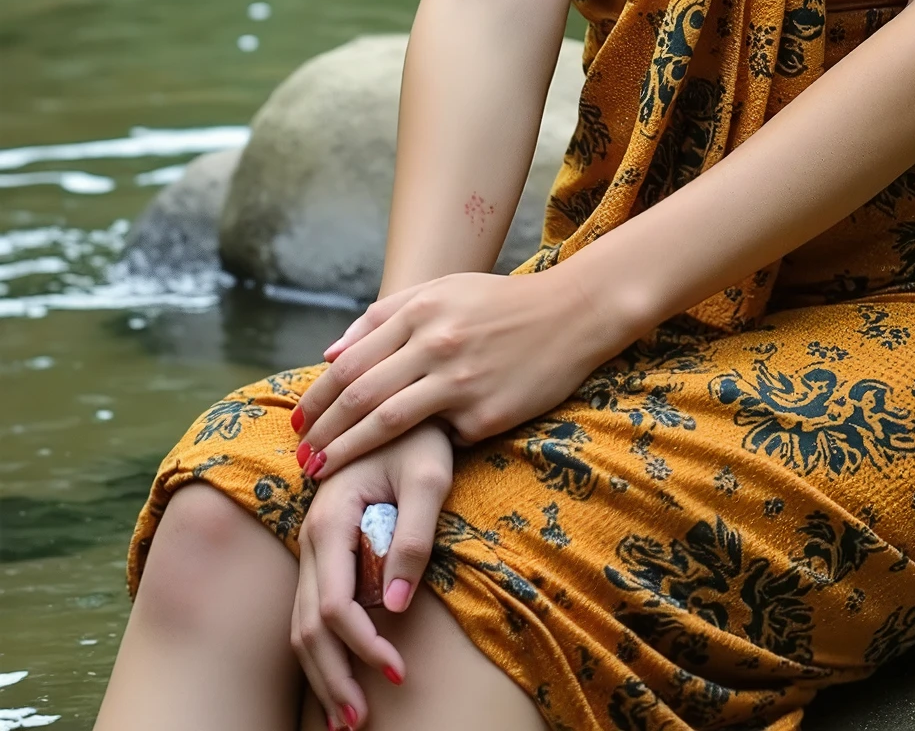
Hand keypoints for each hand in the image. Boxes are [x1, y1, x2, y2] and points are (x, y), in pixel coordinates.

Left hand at [290, 260, 629, 478]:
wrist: (571, 314)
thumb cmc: (500, 304)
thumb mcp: (443, 290)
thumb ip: (384, 316)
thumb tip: (331, 354)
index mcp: (421, 309)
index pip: (351, 360)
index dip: (318, 396)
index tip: (297, 422)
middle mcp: (436, 342)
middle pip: (359, 393)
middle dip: (321, 430)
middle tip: (300, 457)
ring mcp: (461, 380)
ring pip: (386, 422)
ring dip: (346, 451)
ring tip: (321, 473)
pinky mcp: (486, 414)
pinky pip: (440, 438)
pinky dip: (414, 453)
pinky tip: (394, 473)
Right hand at [292, 420, 453, 728]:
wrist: (401, 397)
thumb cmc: (422, 435)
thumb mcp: (430, 475)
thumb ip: (413, 536)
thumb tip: (397, 607)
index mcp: (331, 517)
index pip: (333, 601)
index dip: (361, 642)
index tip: (398, 669)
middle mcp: (312, 535)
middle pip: (308, 624)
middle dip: (332, 676)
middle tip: (360, 721)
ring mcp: (313, 542)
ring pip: (302, 622)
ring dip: (322, 671)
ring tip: (348, 717)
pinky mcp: (324, 547)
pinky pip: (312, 607)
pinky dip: (323, 647)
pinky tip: (340, 674)